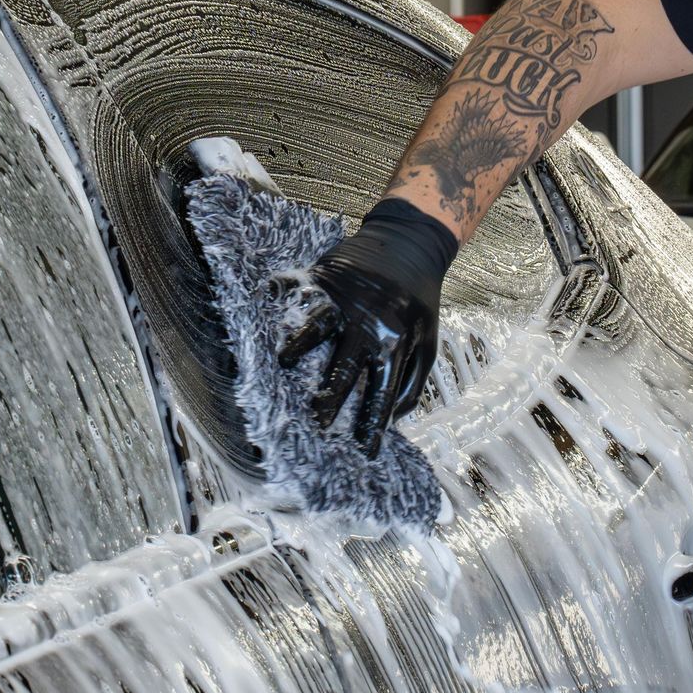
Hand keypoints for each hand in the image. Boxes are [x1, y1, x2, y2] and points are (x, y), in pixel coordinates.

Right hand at [278, 199, 458, 455]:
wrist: (412, 242)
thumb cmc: (419, 298)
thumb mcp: (428, 339)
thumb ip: (413, 379)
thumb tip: (395, 418)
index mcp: (397, 342)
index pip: (383, 391)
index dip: (373, 422)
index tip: (363, 450)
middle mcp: (370, 324)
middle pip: (346, 368)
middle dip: (331, 397)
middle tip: (317, 423)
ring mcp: (347, 299)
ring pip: (320, 328)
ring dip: (300, 346)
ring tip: (282, 363)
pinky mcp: (330, 277)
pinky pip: (302, 292)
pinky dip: (282, 298)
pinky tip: (264, 304)